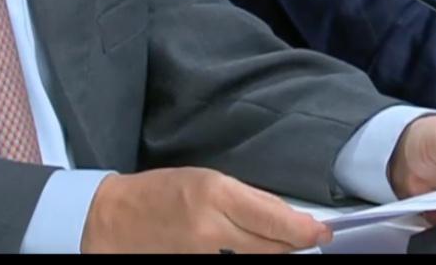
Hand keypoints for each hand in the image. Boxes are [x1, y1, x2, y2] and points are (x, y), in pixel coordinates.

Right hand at [80, 167, 333, 253]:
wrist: (112, 221)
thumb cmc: (160, 193)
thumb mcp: (206, 179)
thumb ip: (249, 199)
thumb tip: (289, 216)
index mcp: (216, 195)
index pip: (276, 221)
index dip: (306, 231)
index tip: (322, 232)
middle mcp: (212, 230)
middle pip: (273, 249)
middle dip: (292, 244)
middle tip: (306, 237)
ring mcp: (204, 257)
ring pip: (258, 261)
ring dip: (271, 253)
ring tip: (275, 242)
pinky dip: (249, 259)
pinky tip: (247, 251)